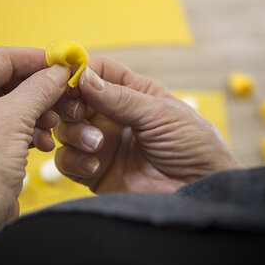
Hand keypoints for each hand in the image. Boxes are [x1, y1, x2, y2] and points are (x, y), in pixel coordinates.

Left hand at [0, 47, 68, 233]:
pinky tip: (45, 143)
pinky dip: (34, 131)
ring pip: (17, 105)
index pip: (2, 59)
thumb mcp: (12, 120)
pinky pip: (17, 127)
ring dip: (39, 112)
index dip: (35, 58)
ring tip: (53, 124)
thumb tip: (60, 71)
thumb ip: (39, 89)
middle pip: (11, 82)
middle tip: (65, 96)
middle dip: (40, 90)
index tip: (64, 64)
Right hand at [54, 57, 241, 193]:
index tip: (69, 78)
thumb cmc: (192, 147)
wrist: (198, 193)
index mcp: (132, 94)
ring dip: (75, 134)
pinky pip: (66, 160)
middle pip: (74, 99)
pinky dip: (73, 160)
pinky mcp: (93, 171)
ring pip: (66, 129)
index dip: (81, 71)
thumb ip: (119, 97)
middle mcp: (112, 117)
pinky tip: (94, 165)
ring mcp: (101, 144)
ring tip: (97, 144)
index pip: (98, 72)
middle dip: (70, 104)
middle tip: (78, 112)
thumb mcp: (160, 114)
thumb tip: (83, 76)